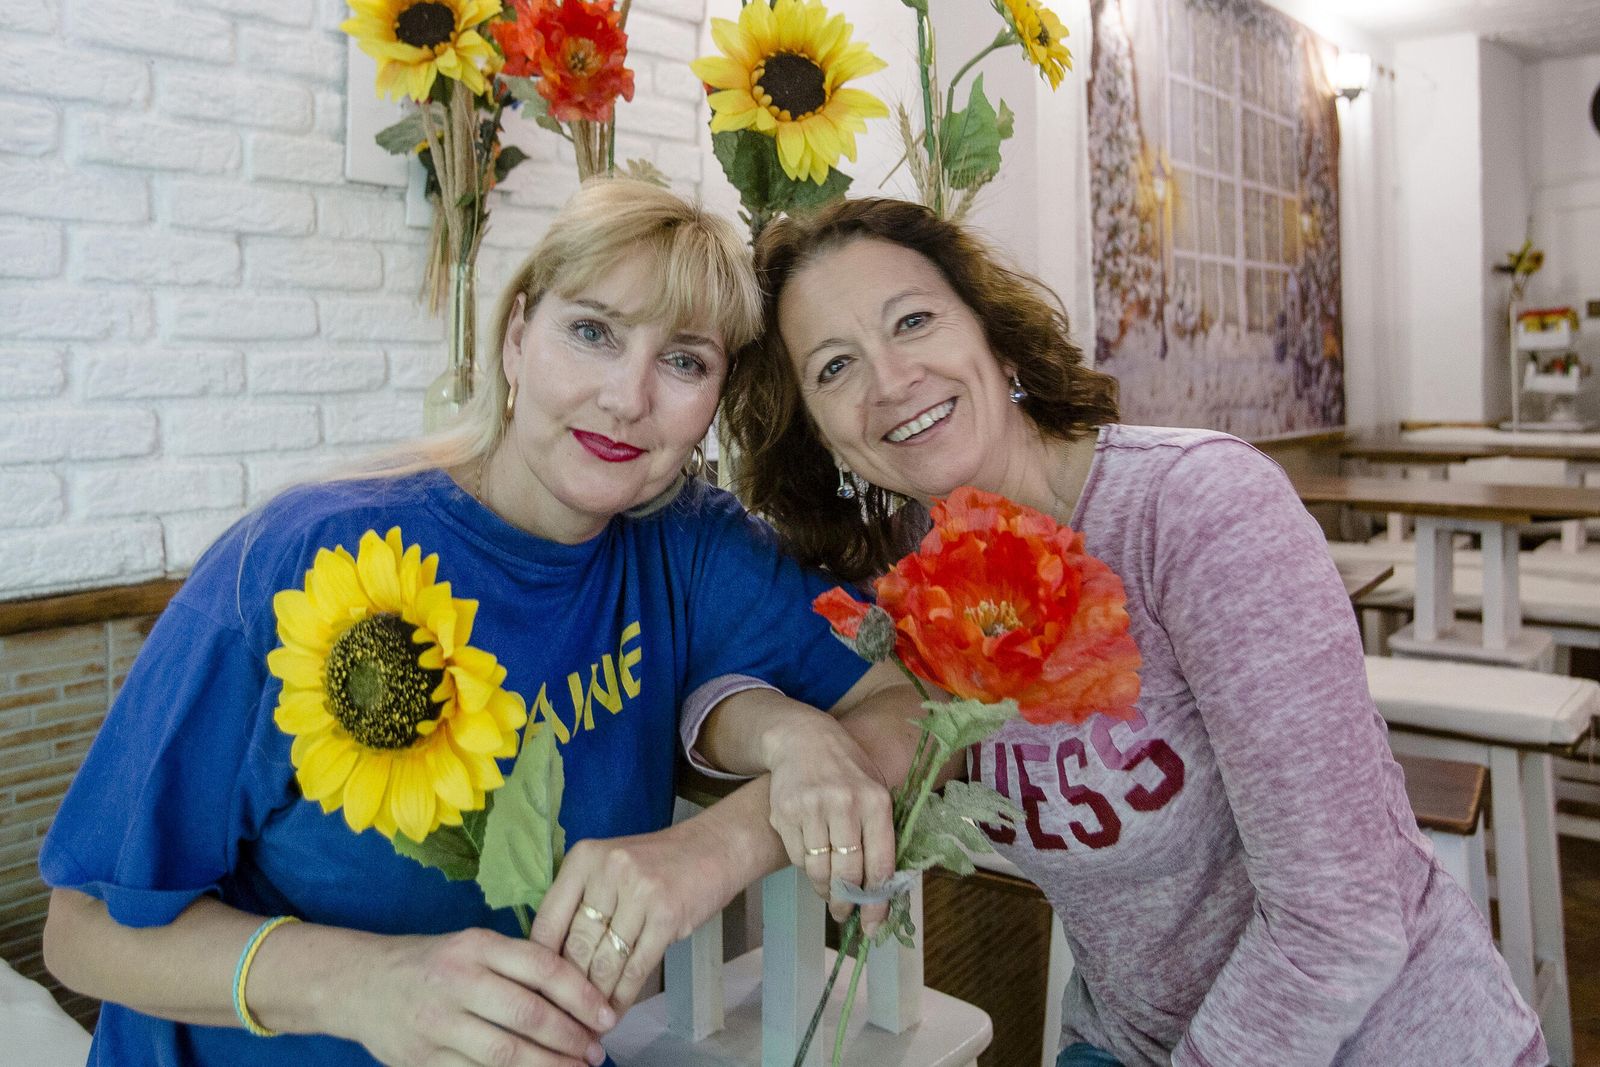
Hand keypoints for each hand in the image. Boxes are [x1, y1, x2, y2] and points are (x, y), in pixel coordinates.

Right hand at [336, 927, 614, 1066]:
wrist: (360, 983)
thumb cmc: (433, 963)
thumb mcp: (473, 946)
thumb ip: (519, 964)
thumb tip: (580, 994)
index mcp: (476, 946)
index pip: (542, 968)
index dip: (581, 994)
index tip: (607, 1015)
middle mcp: (457, 981)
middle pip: (527, 1015)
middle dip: (570, 1038)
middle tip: (596, 1051)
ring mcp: (436, 1023)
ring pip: (504, 1054)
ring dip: (548, 1066)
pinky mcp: (422, 1059)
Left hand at [531, 822, 735, 1014]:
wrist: (714, 848)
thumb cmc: (657, 863)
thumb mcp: (609, 868)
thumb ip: (581, 903)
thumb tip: (553, 961)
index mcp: (584, 858)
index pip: (548, 920)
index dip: (541, 963)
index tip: (539, 991)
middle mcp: (608, 871)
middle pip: (576, 945)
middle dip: (569, 988)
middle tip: (564, 1016)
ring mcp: (639, 892)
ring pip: (605, 962)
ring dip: (596, 999)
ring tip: (588, 1021)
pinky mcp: (667, 915)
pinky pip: (636, 968)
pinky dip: (624, 996)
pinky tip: (616, 1011)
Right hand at [763, 714, 895, 933]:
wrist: (804, 739)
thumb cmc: (847, 770)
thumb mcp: (875, 791)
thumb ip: (880, 834)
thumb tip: (882, 888)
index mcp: (876, 802)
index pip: (880, 864)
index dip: (877, 901)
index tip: (873, 924)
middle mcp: (845, 804)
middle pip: (846, 873)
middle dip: (846, 902)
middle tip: (845, 913)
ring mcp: (812, 808)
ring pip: (818, 870)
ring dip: (824, 888)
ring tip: (828, 890)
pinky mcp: (785, 812)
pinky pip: (797, 857)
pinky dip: (805, 865)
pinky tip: (812, 855)